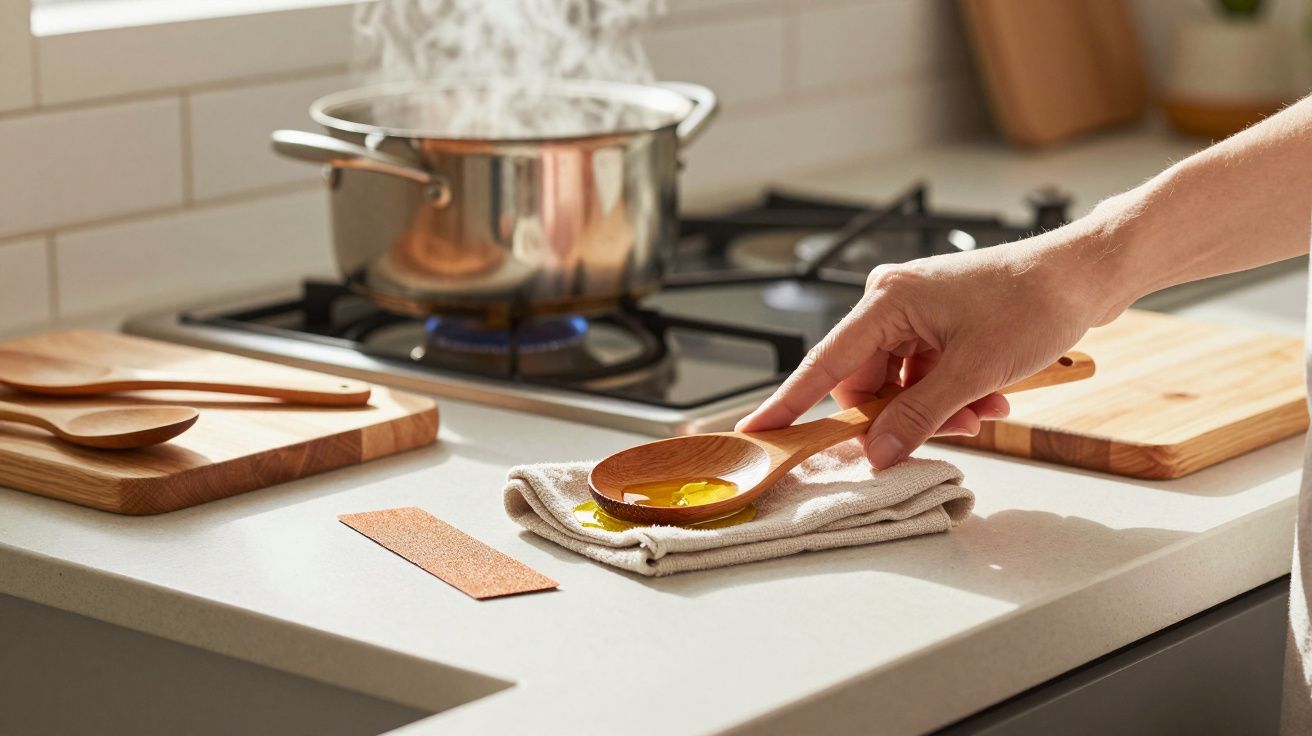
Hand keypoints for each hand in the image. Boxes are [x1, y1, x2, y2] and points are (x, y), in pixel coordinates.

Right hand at [735, 227, 1128, 468]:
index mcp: (887, 300)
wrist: (1086, 274)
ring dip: (937, 409)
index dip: (789, 402)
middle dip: (903, 416)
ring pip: (900, 386)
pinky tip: (989, 399)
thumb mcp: (974, 372)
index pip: (824, 363)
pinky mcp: (938, 324)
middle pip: (866, 384)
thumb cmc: (1034, 300)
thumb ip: (919, 417)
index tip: (757, 431)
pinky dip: (952, 396)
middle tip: (951, 430)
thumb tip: (878, 452)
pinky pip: (924, 375)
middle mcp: (892, 303)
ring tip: (984, 410)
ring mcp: (916, 314)